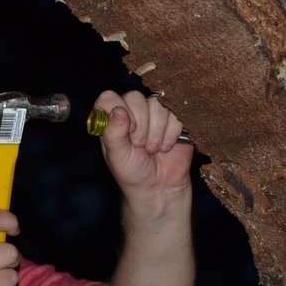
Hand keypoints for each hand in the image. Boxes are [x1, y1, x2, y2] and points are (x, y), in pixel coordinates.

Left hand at [92, 90, 192, 213]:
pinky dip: (171, 134)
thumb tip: (118, 111)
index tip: (127, 130)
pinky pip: (176, 115)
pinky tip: (166, 147)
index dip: (118, 110)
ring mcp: (154, 115)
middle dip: (140, 124)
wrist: (159, 188)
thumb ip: (113, 133)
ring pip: (157, 105)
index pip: (109, 98)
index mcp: (112, 119)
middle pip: (135, 97)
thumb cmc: (132, 173)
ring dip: (156, 131)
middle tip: (140, 145)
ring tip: (153, 150)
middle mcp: (132, 113)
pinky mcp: (174, 121)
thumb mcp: (117, 157)